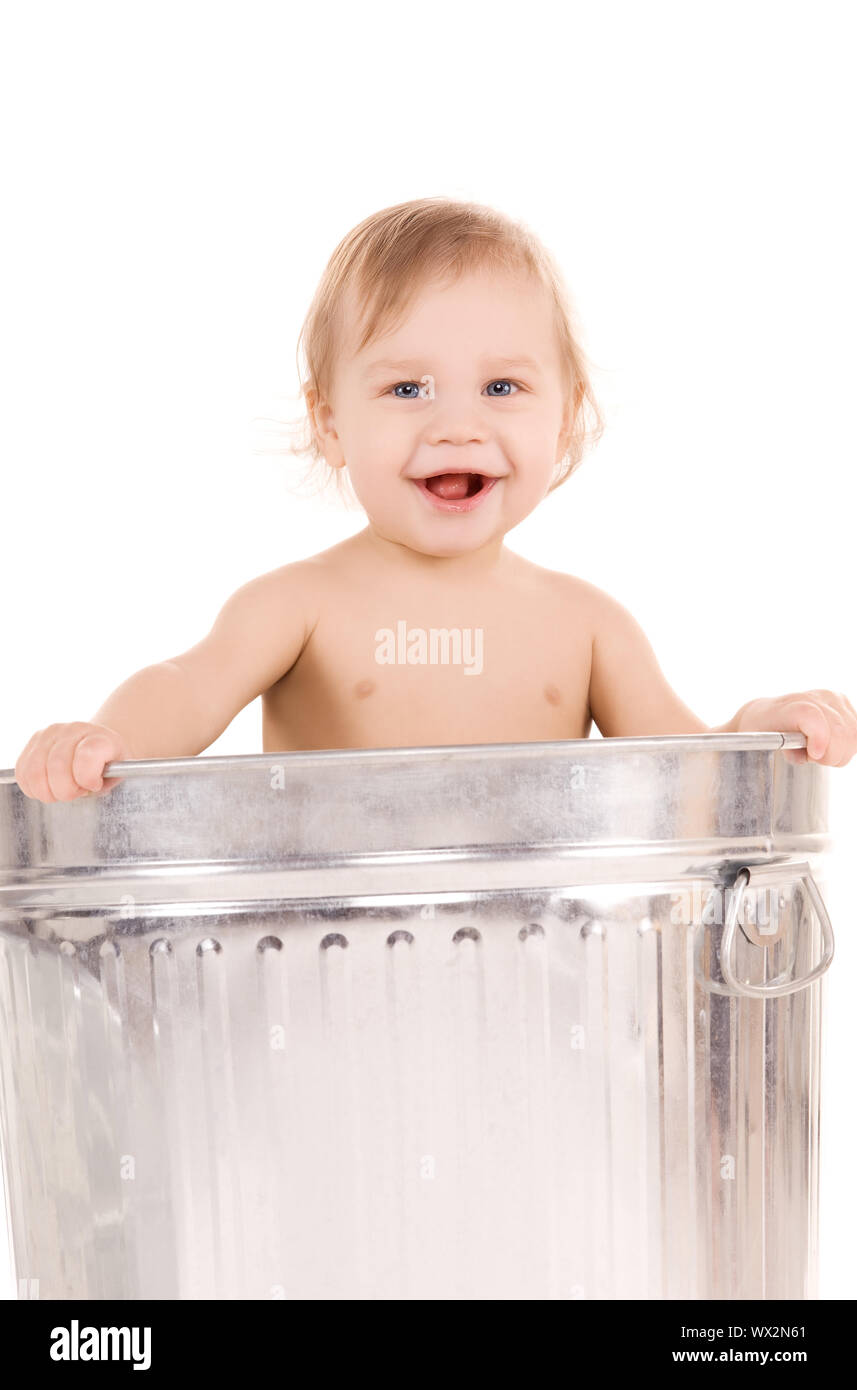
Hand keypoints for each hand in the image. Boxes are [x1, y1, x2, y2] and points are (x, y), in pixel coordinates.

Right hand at [14, 722, 132, 801]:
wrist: (95, 746)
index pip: (87, 756)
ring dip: (48, 792)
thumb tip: (86, 784)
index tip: (94, 785)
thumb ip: (104, 781)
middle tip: (77, 791)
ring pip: (35, 773)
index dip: (88, 779)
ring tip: (62, 789)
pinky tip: (48, 786)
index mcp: (99, 737)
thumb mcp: (117, 774)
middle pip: (57, 768)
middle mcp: (73, 730)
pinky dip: (34, 788)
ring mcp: (49, 734)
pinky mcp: (32, 743)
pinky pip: (22, 773)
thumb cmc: (106, 764)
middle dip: (66, 791)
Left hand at [734, 691, 856, 765]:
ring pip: (852, 735)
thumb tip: (811, 753)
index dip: (819, 738)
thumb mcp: (761, 745)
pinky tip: (830, 743)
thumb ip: (786, 751)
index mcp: (787, 707)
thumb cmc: (761, 731)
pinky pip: (856, 733)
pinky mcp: (843, 703)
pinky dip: (847, 745)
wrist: (766, 714)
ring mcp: (831, 698)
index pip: (811, 716)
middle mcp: (813, 697)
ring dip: (840, 752)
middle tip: (811, 756)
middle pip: (839, 732)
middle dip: (829, 755)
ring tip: (818, 749)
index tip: (815, 755)